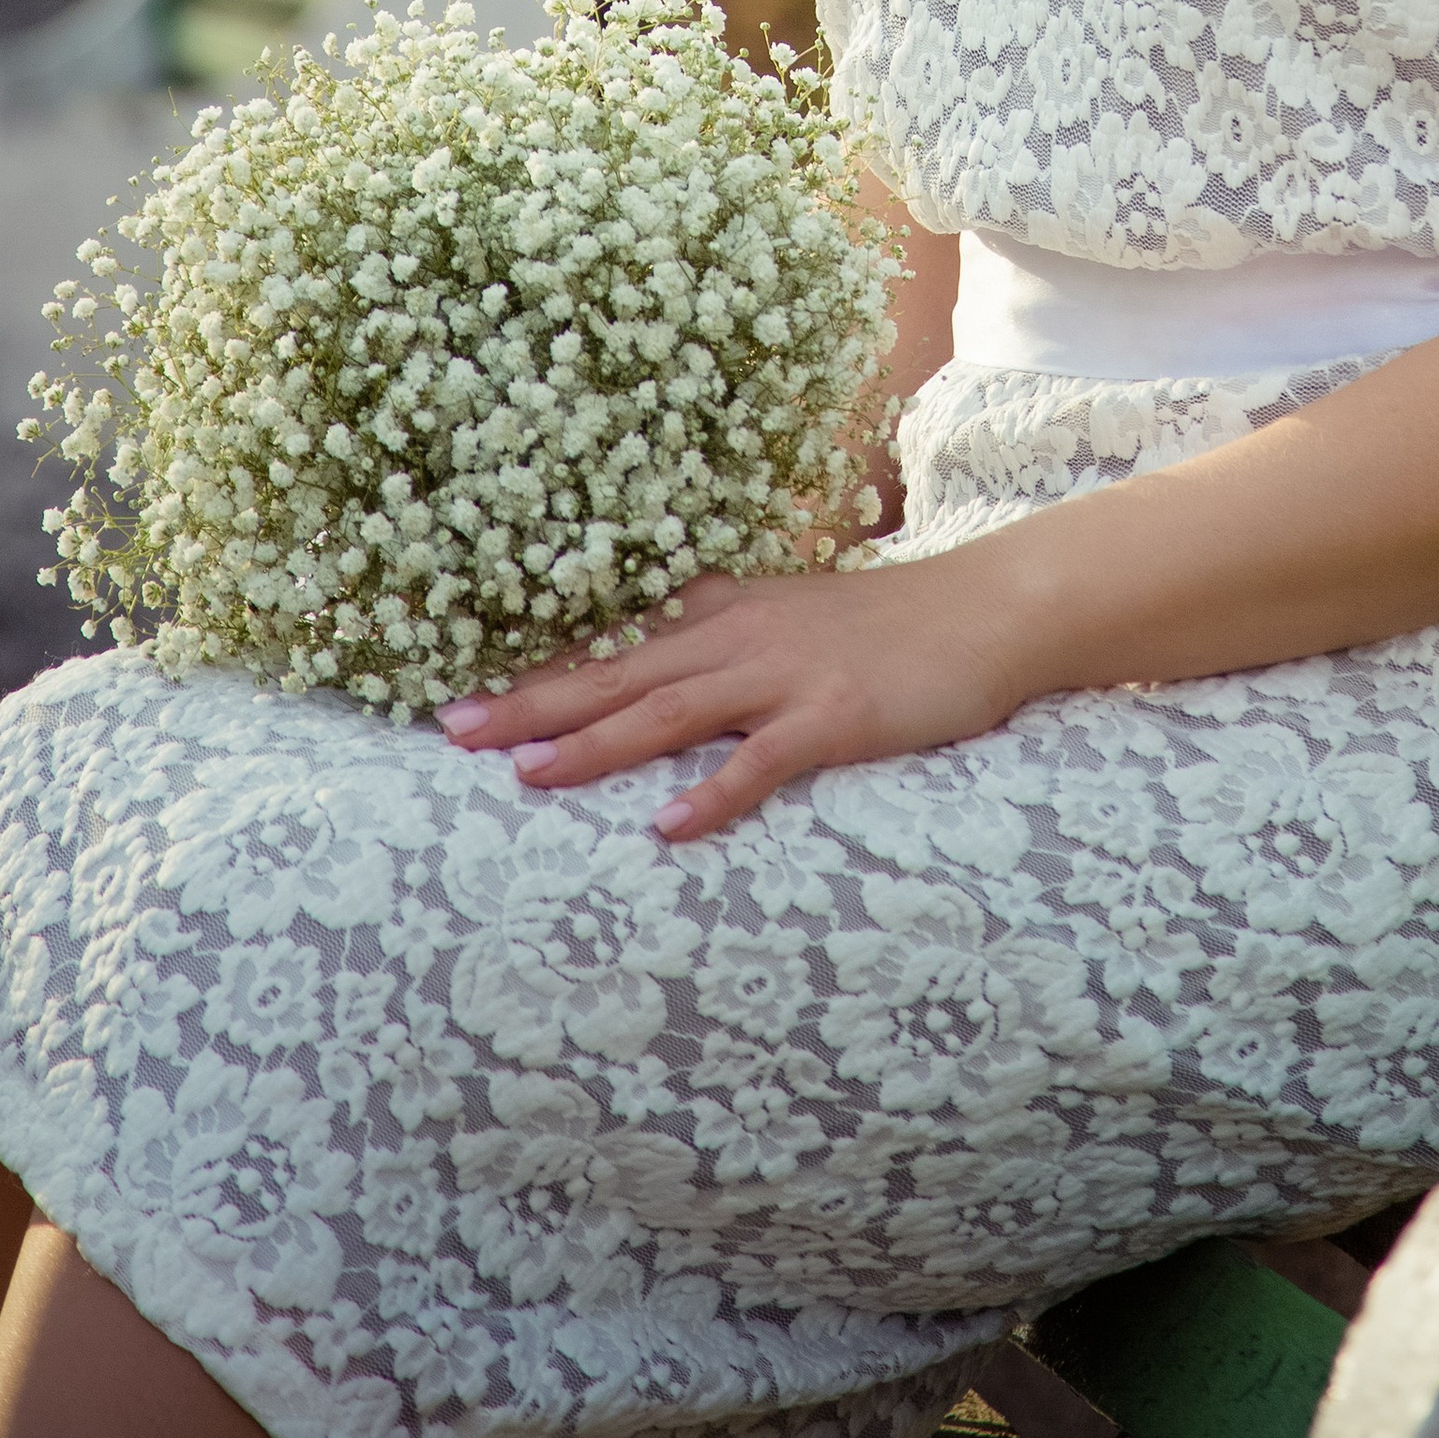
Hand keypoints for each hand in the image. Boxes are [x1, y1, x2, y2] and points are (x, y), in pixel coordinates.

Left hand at [434, 557, 1021, 839]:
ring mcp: (786, 676)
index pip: (614, 649)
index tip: (464, 700)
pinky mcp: (833, 716)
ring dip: (598, 745)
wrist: (985, 610)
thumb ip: (726, 629)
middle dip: (533, 705)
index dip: (538, 676)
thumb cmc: (890, 624)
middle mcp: (740, 638)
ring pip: (672, 711)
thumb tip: (663, 641)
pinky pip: (762, 761)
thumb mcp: (792, 613)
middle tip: (454, 732)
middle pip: (619, 676)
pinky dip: (713, 793)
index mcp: (725, 614)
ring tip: (531, 775)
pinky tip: (670, 827)